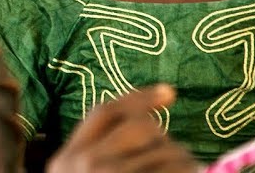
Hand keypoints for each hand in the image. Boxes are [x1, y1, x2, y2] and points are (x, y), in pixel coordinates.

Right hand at [46, 86, 197, 172]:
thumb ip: (96, 158)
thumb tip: (146, 132)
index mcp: (65, 161)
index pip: (104, 113)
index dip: (139, 97)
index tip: (169, 91)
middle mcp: (84, 162)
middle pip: (140, 125)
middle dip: (164, 138)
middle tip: (177, 160)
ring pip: (166, 149)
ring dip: (183, 161)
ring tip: (187, 171)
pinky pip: (175, 167)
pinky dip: (189, 171)